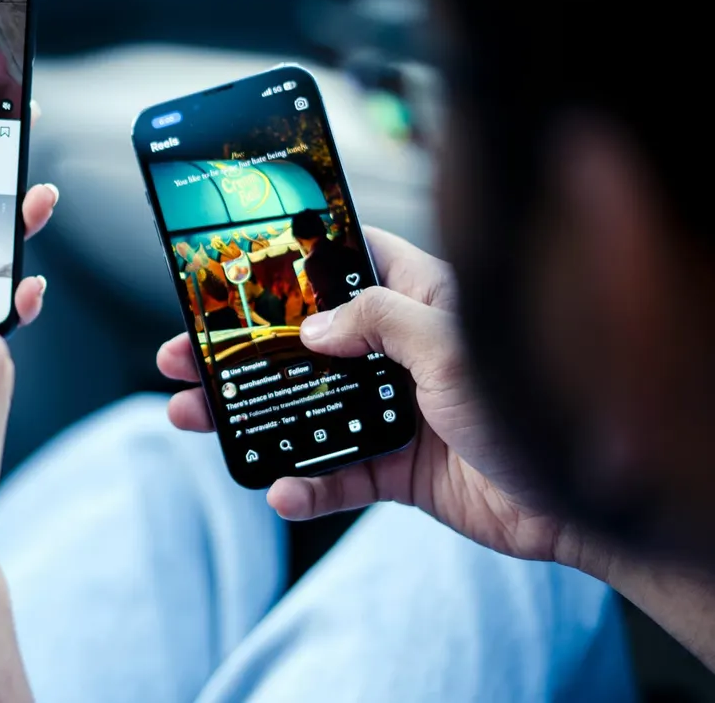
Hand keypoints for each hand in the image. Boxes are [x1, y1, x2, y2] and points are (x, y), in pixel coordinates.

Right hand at [159, 227, 601, 570]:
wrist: (580, 504)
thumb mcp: (451, 345)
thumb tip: (312, 326)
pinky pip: (336, 474)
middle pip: (303, 342)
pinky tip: (278, 487)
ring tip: (191, 415)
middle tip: (185, 353)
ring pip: (304, 408)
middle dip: (241, 350)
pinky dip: (305, 484)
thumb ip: (377, 322)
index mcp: (421, 302)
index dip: (292, 260)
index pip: (348, 262)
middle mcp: (401, 352)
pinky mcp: (396, 468)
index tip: (234, 263)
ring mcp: (394, 410)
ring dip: (249, 415)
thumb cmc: (534, 406)